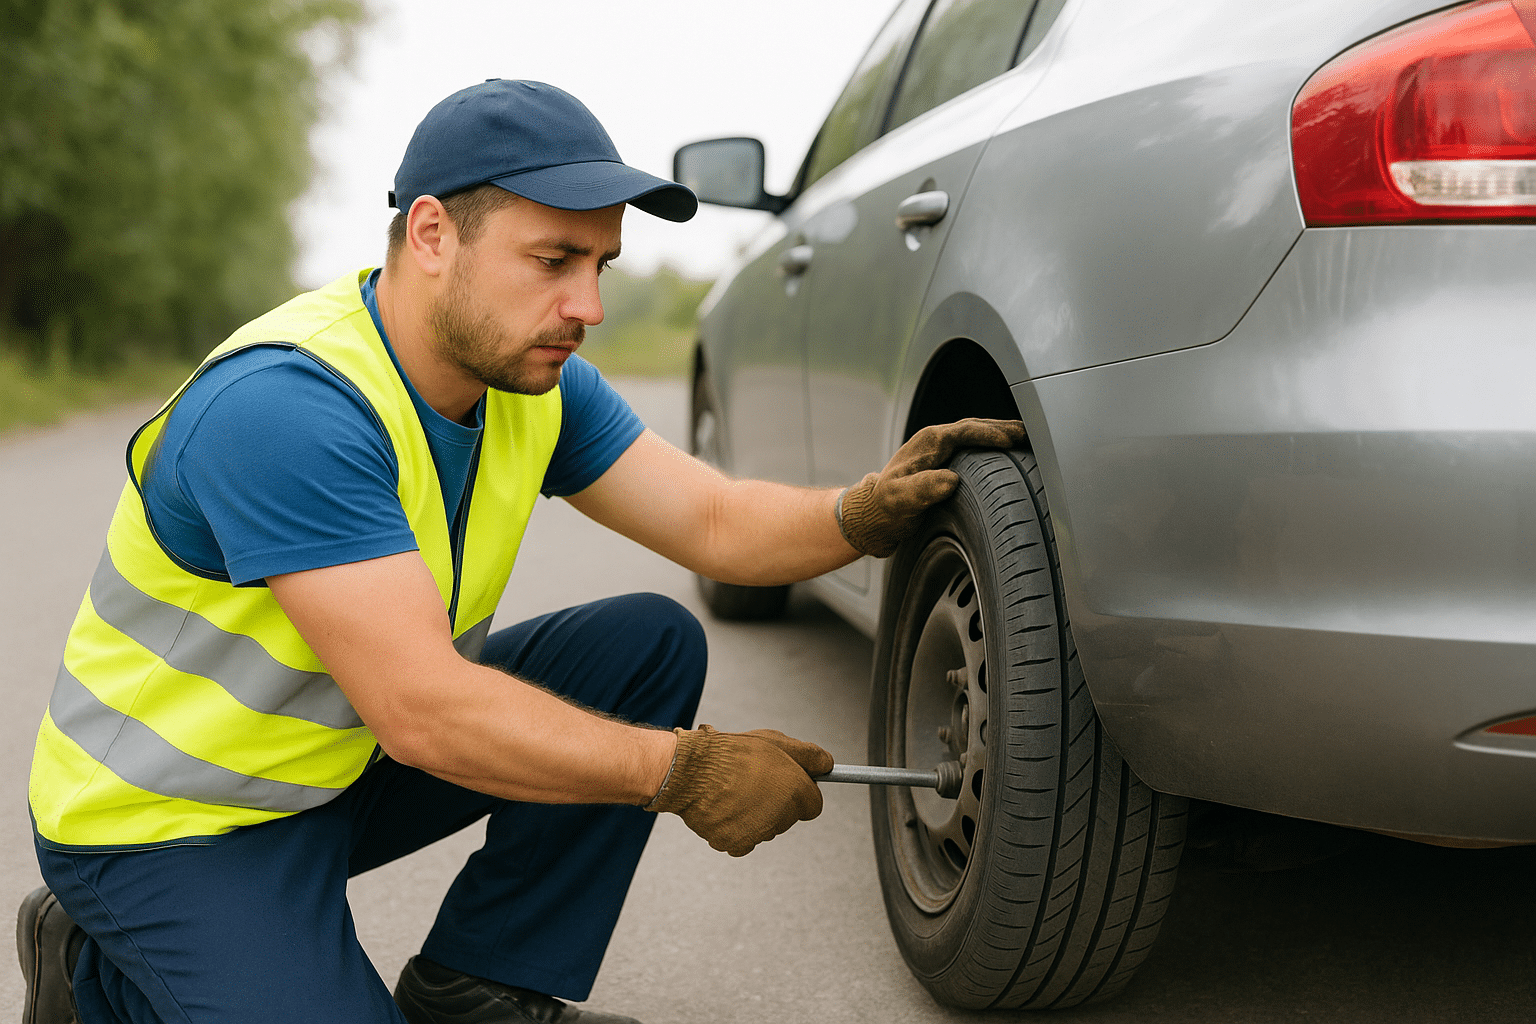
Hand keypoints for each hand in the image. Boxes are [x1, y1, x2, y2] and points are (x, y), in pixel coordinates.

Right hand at [644, 724, 832, 855]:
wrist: (690, 771)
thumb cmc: (730, 754)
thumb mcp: (775, 741)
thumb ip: (809, 755)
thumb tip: (828, 764)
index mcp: (794, 791)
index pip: (813, 805)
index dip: (801, 792)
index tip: (788, 784)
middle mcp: (780, 816)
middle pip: (788, 817)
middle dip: (777, 802)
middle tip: (754, 782)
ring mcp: (758, 834)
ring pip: (765, 829)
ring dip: (755, 815)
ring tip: (734, 791)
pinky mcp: (736, 844)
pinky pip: (742, 840)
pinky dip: (735, 828)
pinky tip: (724, 808)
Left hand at [837, 418, 1026, 556]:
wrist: (874, 513)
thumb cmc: (886, 507)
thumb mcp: (901, 500)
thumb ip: (923, 489)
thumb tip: (950, 480)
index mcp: (929, 442)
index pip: (966, 431)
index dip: (991, 434)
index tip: (1014, 440)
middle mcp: (936, 440)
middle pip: (977, 427)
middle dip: (1005, 428)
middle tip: (1033, 434)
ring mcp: (941, 449)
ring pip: (977, 434)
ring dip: (1001, 434)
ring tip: (1028, 439)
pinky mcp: (946, 460)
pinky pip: (975, 447)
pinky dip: (993, 447)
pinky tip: (1008, 455)